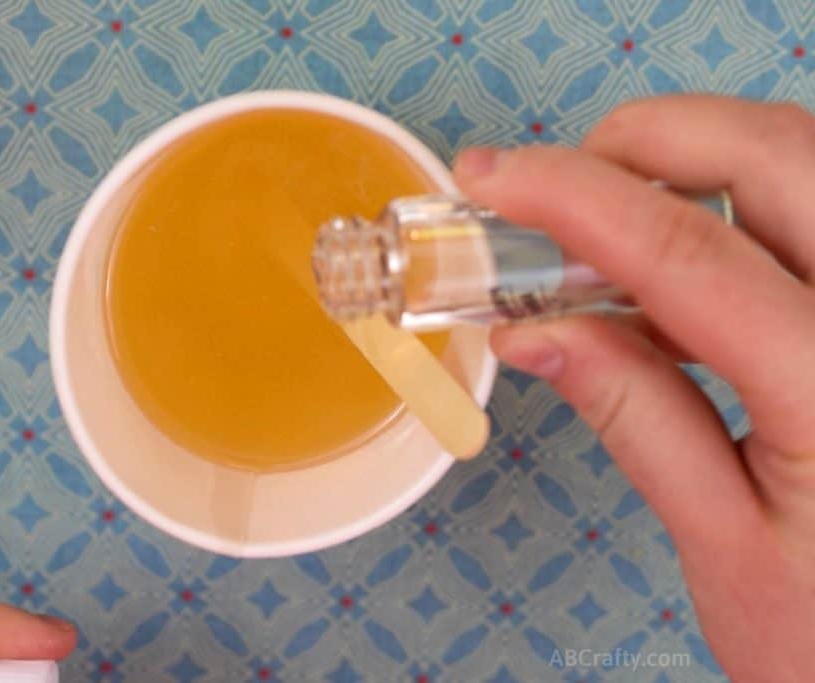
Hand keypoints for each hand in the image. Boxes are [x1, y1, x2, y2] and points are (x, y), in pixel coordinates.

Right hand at [454, 95, 814, 682]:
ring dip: (692, 169)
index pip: (688, 251)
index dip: (573, 198)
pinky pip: (811, 219)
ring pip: (802, 166)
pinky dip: (730, 215)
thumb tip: (534, 331)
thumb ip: (635, 417)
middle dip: (647, 141)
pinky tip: (672, 283)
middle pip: (774, 154)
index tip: (492, 179)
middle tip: (552, 184)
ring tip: (599, 235)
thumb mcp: (724, 546)